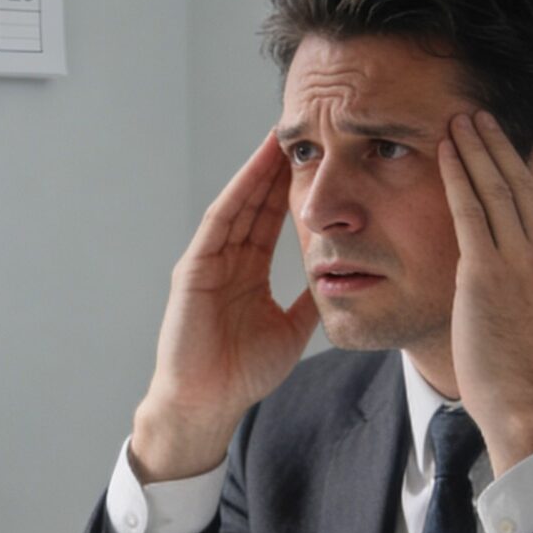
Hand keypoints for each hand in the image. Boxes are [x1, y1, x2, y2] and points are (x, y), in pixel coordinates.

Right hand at [130, 133, 319, 480]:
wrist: (209, 402)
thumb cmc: (242, 372)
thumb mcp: (291, 329)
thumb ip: (309, 301)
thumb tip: (339, 278)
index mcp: (246, 271)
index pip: (271, 218)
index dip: (291, 187)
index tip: (316, 158)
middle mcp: (226, 259)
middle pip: (254, 202)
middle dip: (275, 167)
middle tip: (300, 131)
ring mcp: (207, 260)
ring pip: (238, 204)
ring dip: (257, 171)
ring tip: (278, 138)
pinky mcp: (193, 268)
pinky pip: (219, 223)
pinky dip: (237, 195)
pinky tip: (255, 172)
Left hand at [437, 111, 532, 471]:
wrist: (527, 401)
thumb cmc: (524, 369)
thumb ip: (532, 280)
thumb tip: (518, 267)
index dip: (518, 163)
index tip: (500, 139)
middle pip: (520, 182)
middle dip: (497, 143)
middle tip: (478, 113)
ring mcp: (519, 259)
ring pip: (496, 187)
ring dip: (477, 147)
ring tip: (460, 118)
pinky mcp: (487, 271)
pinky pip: (469, 209)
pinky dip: (458, 174)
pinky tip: (446, 151)